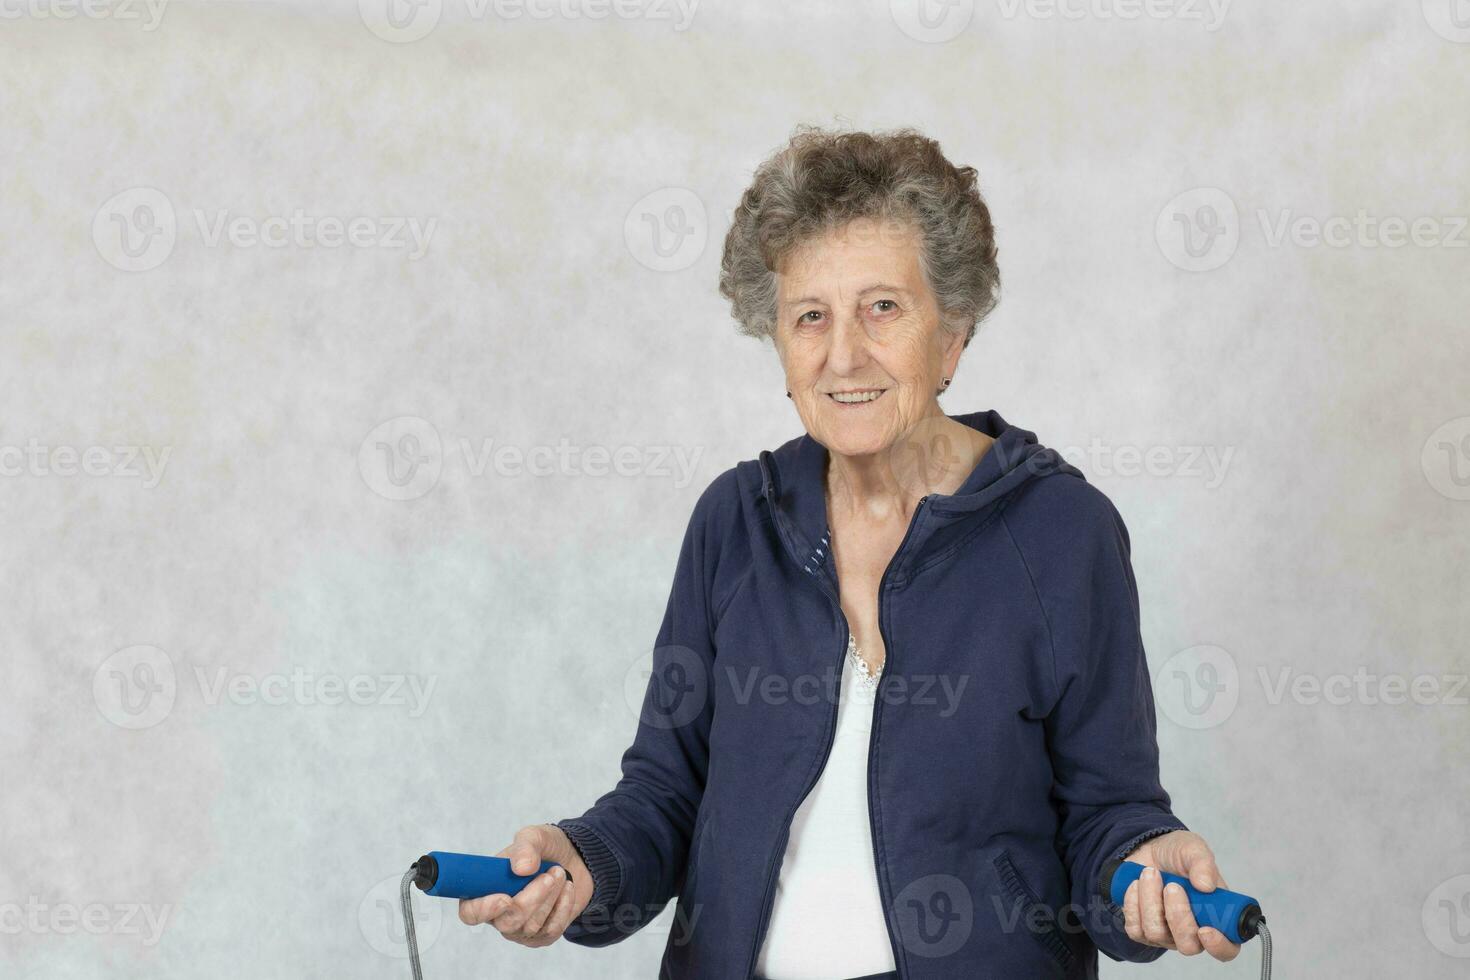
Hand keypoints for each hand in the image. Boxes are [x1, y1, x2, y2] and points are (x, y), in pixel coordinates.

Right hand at [457, 824, 593, 946]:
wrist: (573, 859)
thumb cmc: (545, 849)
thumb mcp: (535, 837)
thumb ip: (525, 848)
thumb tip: (521, 869)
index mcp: (485, 890)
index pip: (470, 912)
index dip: (484, 910)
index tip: (505, 898)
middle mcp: (498, 914)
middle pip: (507, 922)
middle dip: (532, 899)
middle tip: (550, 874)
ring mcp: (520, 928)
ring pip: (531, 926)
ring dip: (550, 897)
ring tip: (559, 873)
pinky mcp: (542, 935)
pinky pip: (552, 930)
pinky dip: (563, 906)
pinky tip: (567, 888)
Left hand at [1119, 829, 1240, 961]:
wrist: (1149, 851)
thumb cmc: (1178, 855)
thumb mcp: (1193, 849)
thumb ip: (1203, 864)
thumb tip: (1205, 886)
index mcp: (1217, 917)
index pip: (1227, 949)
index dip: (1218, 945)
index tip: (1205, 929)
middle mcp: (1193, 933)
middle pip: (1188, 946)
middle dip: (1178, 915)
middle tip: (1172, 885)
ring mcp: (1166, 935)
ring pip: (1156, 933)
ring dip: (1151, 900)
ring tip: (1150, 873)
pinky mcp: (1141, 930)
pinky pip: (1134, 928)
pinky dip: (1133, 903)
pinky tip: (1136, 884)